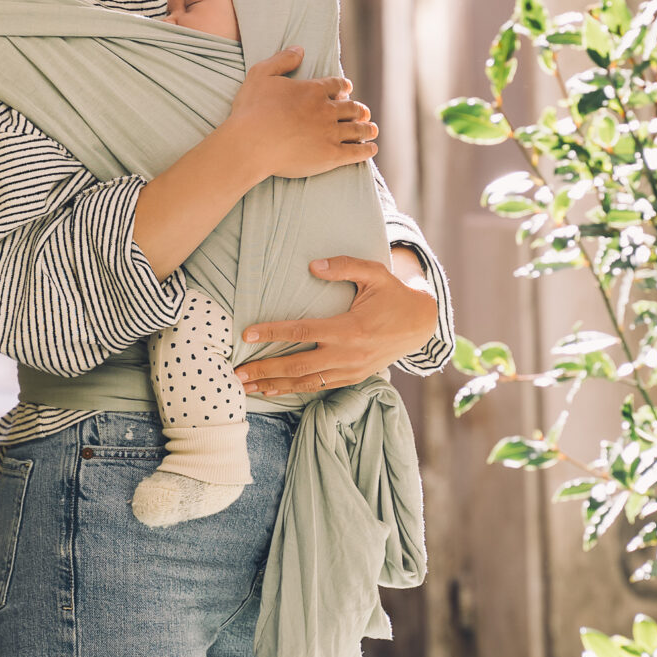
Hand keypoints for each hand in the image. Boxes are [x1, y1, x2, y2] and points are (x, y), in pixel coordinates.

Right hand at [222, 47, 377, 180]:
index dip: (343, 88)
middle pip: (351, 108)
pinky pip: (356, 152)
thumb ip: (282, 60)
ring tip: (372, 129)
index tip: (348, 90)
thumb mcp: (261, 74)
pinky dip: (367, 149)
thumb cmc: (251, 110)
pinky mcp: (332, 156)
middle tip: (364, 112)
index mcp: (313, 90)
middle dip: (359, 109)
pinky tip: (372, 148)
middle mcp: (327, 111)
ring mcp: (331, 134)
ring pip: (357, 129)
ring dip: (367, 128)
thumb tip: (300, 49)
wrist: (251, 144)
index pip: (336, 86)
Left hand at [235, 254, 438, 395]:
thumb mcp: (375, 273)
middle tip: (236, 374)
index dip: (273, 333)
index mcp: (350, 328)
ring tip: (246, 388)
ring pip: (306, 383)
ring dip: (274, 386)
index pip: (302, 332)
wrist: (420, 325)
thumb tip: (312, 266)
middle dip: (265, 370)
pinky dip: (294, 390)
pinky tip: (274, 389)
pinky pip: (319, 387)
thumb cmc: (393, 295)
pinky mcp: (353, 378)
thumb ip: (344, 266)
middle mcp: (348, 354)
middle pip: (298, 366)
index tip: (247, 334)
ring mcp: (351, 370)